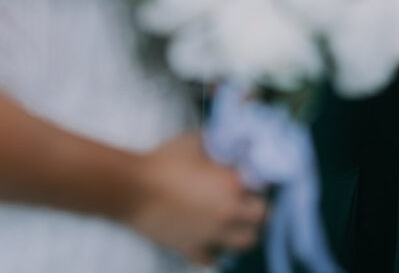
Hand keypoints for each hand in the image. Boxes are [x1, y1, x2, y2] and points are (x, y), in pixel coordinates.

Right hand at [127, 132, 266, 265]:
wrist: (134, 188)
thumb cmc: (164, 161)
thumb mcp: (194, 140)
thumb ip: (217, 142)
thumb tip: (228, 140)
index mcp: (231, 185)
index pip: (264, 187)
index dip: (261, 180)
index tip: (253, 176)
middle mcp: (228, 213)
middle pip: (262, 218)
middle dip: (258, 207)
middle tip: (247, 199)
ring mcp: (212, 235)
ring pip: (245, 242)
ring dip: (244, 230)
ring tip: (234, 220)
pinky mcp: (193, 249)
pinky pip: (213, 258)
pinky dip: (215, 250)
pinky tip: (209, 238)